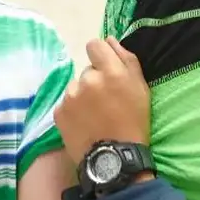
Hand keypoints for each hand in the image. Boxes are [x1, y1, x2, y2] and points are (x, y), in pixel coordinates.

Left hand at [57, 38, 150, 164]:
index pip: (94, 45)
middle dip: (95, 81)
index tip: (106, 71)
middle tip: (105, 103)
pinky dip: (73, 111)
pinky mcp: (59, 111)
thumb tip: (109, 39)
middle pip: (87, 70)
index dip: (100, 56)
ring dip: (83, 96)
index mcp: (111, 72)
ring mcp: (70, 96)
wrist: (114, 159)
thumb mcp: (141, 89)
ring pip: (76, 87)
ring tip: (94, 116)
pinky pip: (66, 103)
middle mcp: (87, 79)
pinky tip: (84, 124)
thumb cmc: (134, 123)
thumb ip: (126, 60)